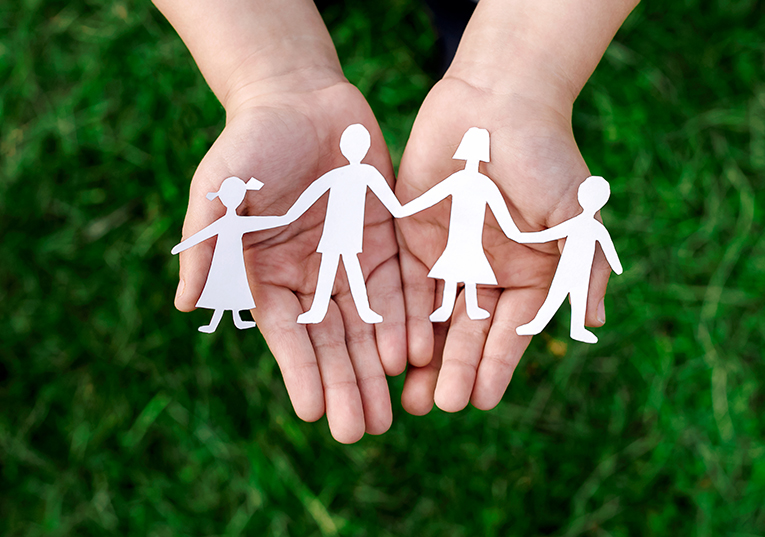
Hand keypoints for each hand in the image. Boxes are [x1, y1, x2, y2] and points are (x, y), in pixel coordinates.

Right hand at [174, 74, 405, 442]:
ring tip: (394, 409)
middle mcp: (312, 276)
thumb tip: (186, 303)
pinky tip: (416, 352)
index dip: (301, 373)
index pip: (288, 335)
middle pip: (333, 341)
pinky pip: (401, 284)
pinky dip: (408, 317)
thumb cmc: (250, 142)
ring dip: (379, 366)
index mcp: (269, 274)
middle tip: (362, 430)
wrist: (299, 97)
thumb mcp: (219, 189)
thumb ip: (207, 243)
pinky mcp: (386, 238)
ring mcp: (352, 259)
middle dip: (346, 385)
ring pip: (369, 323)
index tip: (316, 412)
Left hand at [395, 76, 613, 413]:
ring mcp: (451, 260)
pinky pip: (407, 288)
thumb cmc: (545, 155)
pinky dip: (401, 319)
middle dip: (456, 370)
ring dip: (425, 358)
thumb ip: (582, 266)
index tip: (483, 399)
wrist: (496, 102)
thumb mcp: (576, 212)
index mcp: (530, 274)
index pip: (513, 331)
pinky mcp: (414, 240)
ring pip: (436, 320)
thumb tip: (593, 322)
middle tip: (438, 405)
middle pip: (470, 334)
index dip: (498, 365)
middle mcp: (489, 274)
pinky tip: (390, 349)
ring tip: (411, 396)